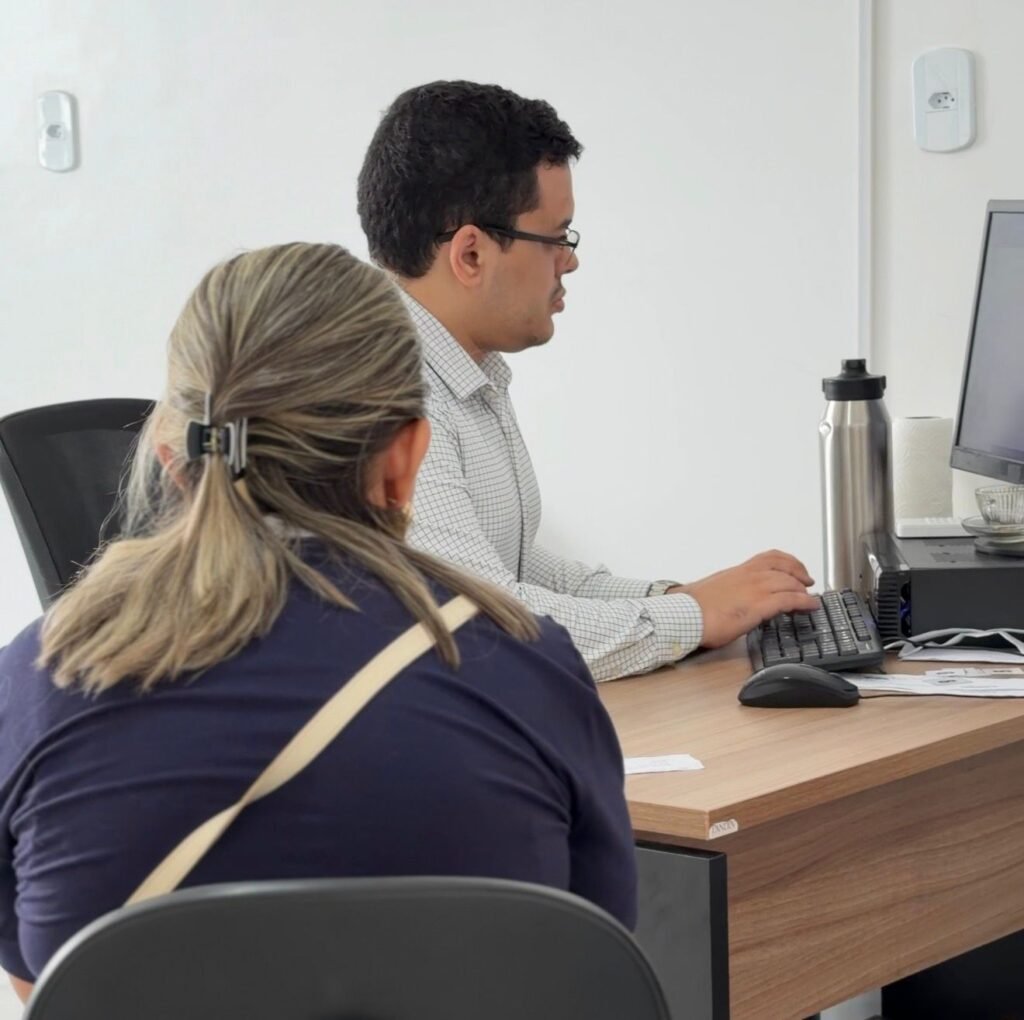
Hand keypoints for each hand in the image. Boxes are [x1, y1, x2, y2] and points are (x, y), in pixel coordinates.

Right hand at [682, 550, 817, 648]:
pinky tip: (810, 606)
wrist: (687, 615)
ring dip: (803, 589)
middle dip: (800, 574)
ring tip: (809, 597)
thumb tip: (735, 599)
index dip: (788, 561)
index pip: (769, 558)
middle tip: (807, 582)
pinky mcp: (759, 605)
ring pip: (789, 582)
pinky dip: (804, 601)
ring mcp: (755, 589)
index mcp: (738, 572)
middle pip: (784, 567)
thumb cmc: (694, 607)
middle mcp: (749, 576)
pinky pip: (790, 599)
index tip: (795, 567)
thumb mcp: (716, 591)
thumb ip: (731, 591)